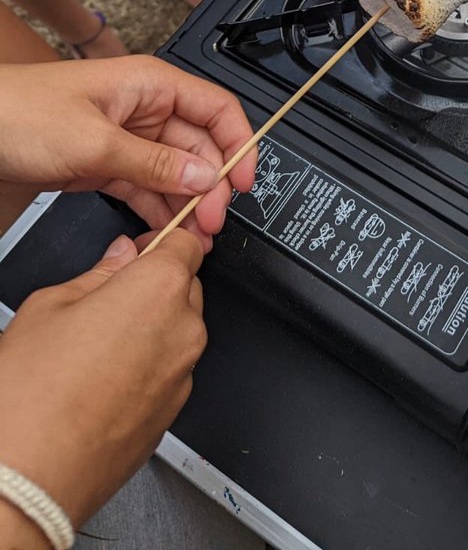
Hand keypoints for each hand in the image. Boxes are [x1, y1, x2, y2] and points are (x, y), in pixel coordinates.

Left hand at [0, 57, 256, 248]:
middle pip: (200, 147)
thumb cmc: (21, 112)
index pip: (217, 109)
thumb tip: (204, 177)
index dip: (239, 144)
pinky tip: (166, 233)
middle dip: (212, 185)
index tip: (244, 181)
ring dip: (188, 204)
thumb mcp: (94, 141)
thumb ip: (153, 163)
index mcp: (152, 85)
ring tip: (195, 237)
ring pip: (176, 172)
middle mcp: (146, 109)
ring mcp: (128, 138)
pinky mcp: (108, 163)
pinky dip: (159, 210)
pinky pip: (147, 187)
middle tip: (212, 222)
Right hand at [0, 232, 204, 528]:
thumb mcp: (50, 306)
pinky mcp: (174, 412)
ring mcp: (182, 375)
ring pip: (179, 329)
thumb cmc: (31, 400)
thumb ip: (98, 272)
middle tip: (108, 297)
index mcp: (158, 290)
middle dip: (154, 285)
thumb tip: (120, 256)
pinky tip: (104, 377)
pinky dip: (149, 364)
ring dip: (152, 326)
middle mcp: (183, 330)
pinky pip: (170, 369)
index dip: (162, 240)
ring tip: (97, 344)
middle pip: (186, 285)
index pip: (186, 242)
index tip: (142, 246)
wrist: (28, 481)